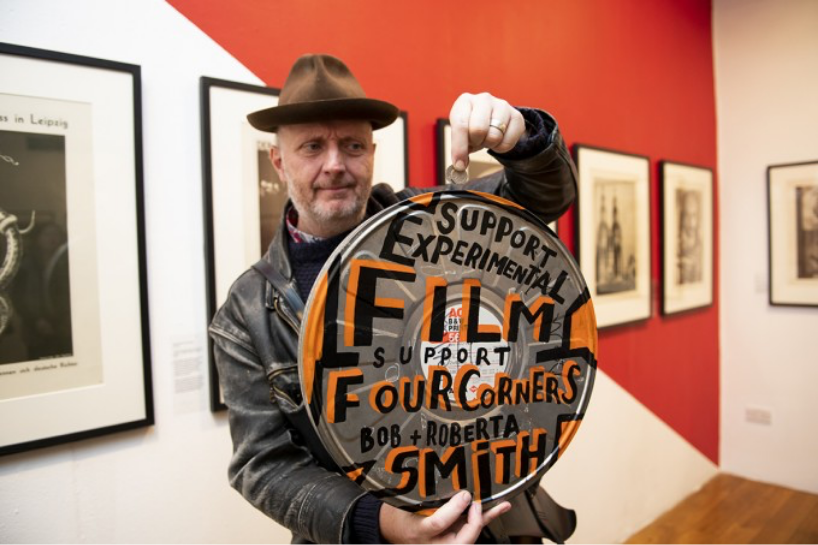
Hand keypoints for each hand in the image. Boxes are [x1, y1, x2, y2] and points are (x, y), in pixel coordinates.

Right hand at [379, 490, 510, 543]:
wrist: (393, 531)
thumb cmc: (399, 516)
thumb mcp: (404, 505)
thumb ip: (421, 495)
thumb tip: (440, 475)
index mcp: (419, 531)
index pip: (439, 525)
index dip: (453, 510)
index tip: (463, 495)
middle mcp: (435, 543)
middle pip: (462, 540)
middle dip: (474, 522)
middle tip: (476, 504)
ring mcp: (446, 542)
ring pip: (470, 535)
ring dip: (486, 518)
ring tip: (501, 505)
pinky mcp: (455, 537)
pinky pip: (472, 530)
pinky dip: (486, 518)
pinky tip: (500, 508)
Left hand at [449, 92, 525, 170]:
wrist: (493, 121)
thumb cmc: (472, 129)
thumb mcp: (461, 136)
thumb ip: (458, 150)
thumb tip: (459, 166)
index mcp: (464, 102)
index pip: (460, 124)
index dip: (459, 147)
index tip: (459, 164)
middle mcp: (483, 99)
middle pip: (478, 130)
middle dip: (476, 142)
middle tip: (476, 142)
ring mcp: (501, 105)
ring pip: (494, 136)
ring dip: (489, 144)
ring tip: (487, 139)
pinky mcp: (516, 115)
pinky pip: (508, 141)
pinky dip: (501, 147)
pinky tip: (498, 139)